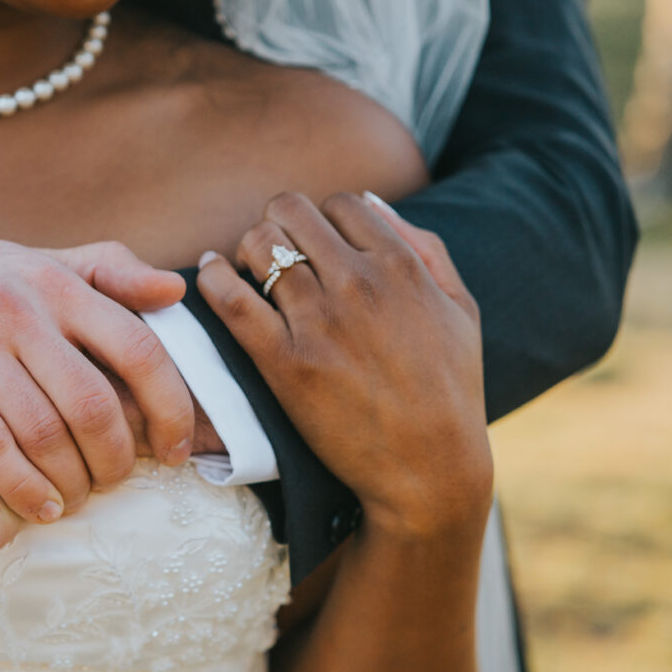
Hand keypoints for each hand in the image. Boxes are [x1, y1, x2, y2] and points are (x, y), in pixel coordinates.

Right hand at [0, 218, 196, 522]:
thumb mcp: (21, 259)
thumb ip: (99, 270)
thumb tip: (173, 288)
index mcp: (51, 277)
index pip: (140, 347)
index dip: (171, 406)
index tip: (177, 449)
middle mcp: (15, 302)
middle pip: (95, 402)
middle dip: (120, 458)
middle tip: (122, 485)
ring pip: (44, 431)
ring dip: (72, 481)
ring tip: (80, 501)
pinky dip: (23, 487)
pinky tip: (40, 509)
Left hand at [196, 192, 491, 538]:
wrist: (429, 468)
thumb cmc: (449, 391)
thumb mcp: (460, 309)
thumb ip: (425, 248)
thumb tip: (373, 203)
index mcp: (401, 266)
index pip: (340, 202)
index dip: (320, 218)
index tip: (312, 243)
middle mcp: (357, 283)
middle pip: (290, 211)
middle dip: (277, 224)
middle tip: (272, 253)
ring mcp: (319, 321)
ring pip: (258, 244)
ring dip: (245, 249)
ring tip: (245, 269)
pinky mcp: (284, 361)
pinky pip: (231, 298)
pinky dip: (213, 278)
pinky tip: (211, 275)